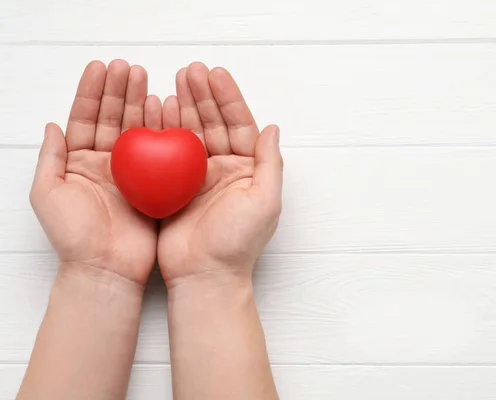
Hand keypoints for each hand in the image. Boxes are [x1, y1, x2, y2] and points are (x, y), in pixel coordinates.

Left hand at [30, 60, 163, 285]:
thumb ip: (50, 158)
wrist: (106, 268)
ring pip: (136, 130)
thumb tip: (51, 125)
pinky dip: (161, 130)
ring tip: (145, 79)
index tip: (100, 67)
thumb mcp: (48, 194)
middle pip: (112, 118)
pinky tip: (164, 109)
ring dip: (139, 103)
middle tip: (128, 67)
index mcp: (80, 162)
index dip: (91, 92)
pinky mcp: (154, 184)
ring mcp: (132, 172)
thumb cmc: (73, 236)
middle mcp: (106, 163)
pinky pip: (159, 152)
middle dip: (119, 91)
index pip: (85, 118)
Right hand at [157, 63, 282, 286]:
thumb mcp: (265, 201)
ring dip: (182, 108)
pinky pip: (167, 153)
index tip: (215, 74)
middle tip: (189, 71)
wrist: (205, 276)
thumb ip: (270, 163)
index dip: (228, 98)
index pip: (240, 125)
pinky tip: (155, 112)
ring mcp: (198, 177)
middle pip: (214, 124)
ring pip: (190, 134)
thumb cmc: (238, 243)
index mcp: (248, 170)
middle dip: (202, 96)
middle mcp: (224, 169)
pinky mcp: (174, 188)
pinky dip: (162, 132)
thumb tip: (273, 127)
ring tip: (171, 82)